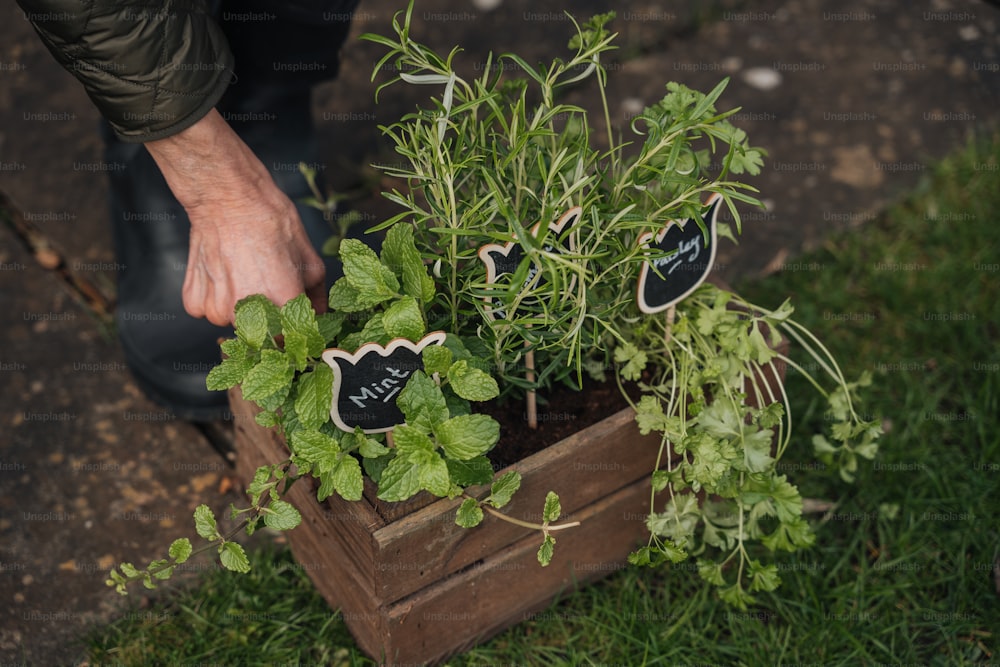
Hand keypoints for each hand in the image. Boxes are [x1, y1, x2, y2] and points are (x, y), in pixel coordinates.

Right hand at [144, 109, 326, 324]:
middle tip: (268, 286)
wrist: (226, 196)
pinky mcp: (195, 303)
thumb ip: (316, 293)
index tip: (298, 320)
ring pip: (236, 324)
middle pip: (267, 334)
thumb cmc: (270, 220)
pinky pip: (210, 313)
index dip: (300, 331)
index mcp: (283, 303)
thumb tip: (320, 314)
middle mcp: (249, 314)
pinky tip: (223, 272)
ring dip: (243, 309)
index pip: (297, 338)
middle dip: (273, 318)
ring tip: (244, 274)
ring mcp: (218, 310)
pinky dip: (217, 298)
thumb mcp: (308, 255)